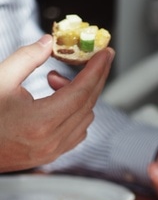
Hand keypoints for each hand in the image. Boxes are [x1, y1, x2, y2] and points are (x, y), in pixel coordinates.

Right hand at [0, 35, 113, 172]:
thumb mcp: (0, 80)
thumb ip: (27, 58)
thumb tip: (49, 42)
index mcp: (41, 122)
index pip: (81, 92)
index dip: (96, 69)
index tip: (106, 52)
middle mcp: (52, 141)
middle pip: (88, 105)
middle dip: (95, 78)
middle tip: (98, 58)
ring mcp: (52, 152)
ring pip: (85, 119)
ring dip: (80, 96)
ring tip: (55, 80)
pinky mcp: (50, 156)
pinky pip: (76, 132)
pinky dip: (76, 113)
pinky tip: (59, 102)